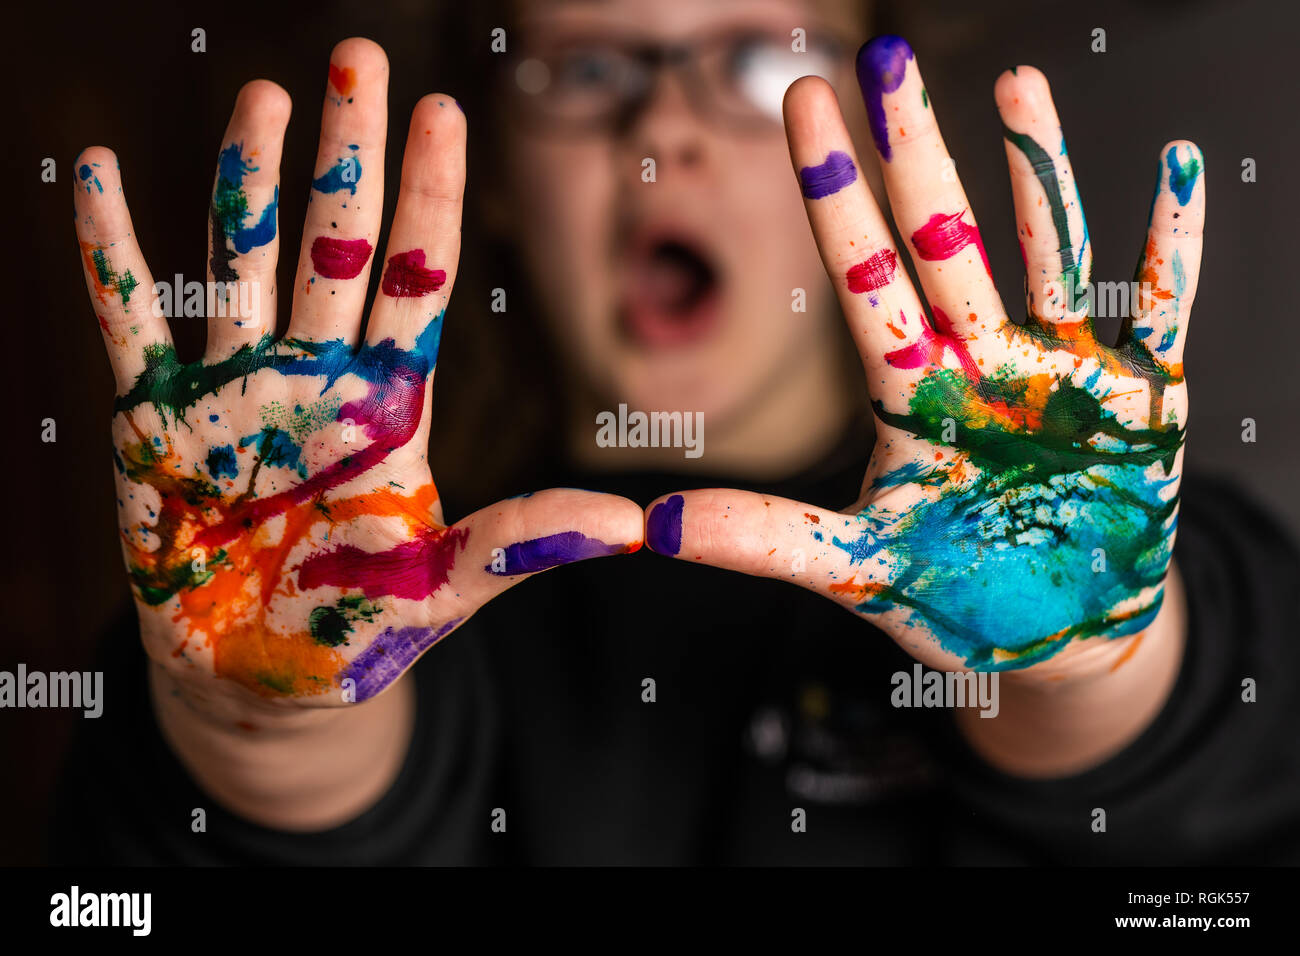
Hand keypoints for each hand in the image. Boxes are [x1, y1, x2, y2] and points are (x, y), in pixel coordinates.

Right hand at [76, 38, 642, 708]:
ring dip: (247, 178)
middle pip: (337, 245)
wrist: (262, 679)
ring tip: (263, 94)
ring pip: (243, 261)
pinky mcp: (155, 423)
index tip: (444, 113)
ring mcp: (235, 392)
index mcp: (390, 408)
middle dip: (348, 154)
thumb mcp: (444, 587)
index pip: (419, 281)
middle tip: (359, 57)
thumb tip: (629, 527)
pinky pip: (129, 321)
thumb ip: (520, 546)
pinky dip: (110, 251)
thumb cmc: (358, 630)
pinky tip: (95, 172)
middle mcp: (317, 379)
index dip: (428, 200)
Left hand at [645, 36, 1203, 673]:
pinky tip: (1177, 167)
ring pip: (1045, 252)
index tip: (804, 102)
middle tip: (884, 56)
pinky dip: (1170, 244)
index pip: (862, 276)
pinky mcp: (1143, 393)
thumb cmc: (954, 593)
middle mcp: (981, 362)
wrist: (1057, 637)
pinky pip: (1158, 304)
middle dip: (913, 152)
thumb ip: (759, 537)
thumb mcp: (852, 566)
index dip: (834, 193)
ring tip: (1016, 85)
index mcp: (911, 392)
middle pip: (942, 241)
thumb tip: (650, 524)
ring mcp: (1060, 369)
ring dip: (1037, 173)